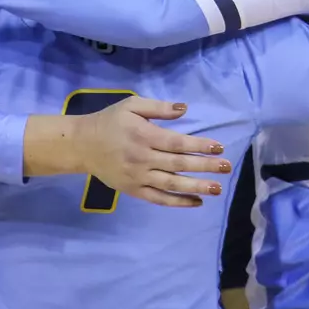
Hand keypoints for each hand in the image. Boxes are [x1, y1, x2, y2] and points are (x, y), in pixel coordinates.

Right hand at [45, 97, 229, 208]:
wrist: (82, 145)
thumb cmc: (110, 121)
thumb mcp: (131, 105)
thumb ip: (158, 107)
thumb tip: (184, 109)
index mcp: (144, 136)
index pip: (177, 143)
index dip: (199, 145)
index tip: (219, 147)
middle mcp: (142, 158)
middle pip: (179, 164)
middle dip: (205, 166)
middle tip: (226, 168)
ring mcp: (138, 177)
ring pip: (172, 185)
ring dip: (196, 187)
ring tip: (217, 188)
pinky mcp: (133, 190)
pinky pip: (159, 199)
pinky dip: (178, 202)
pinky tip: (196, 201)